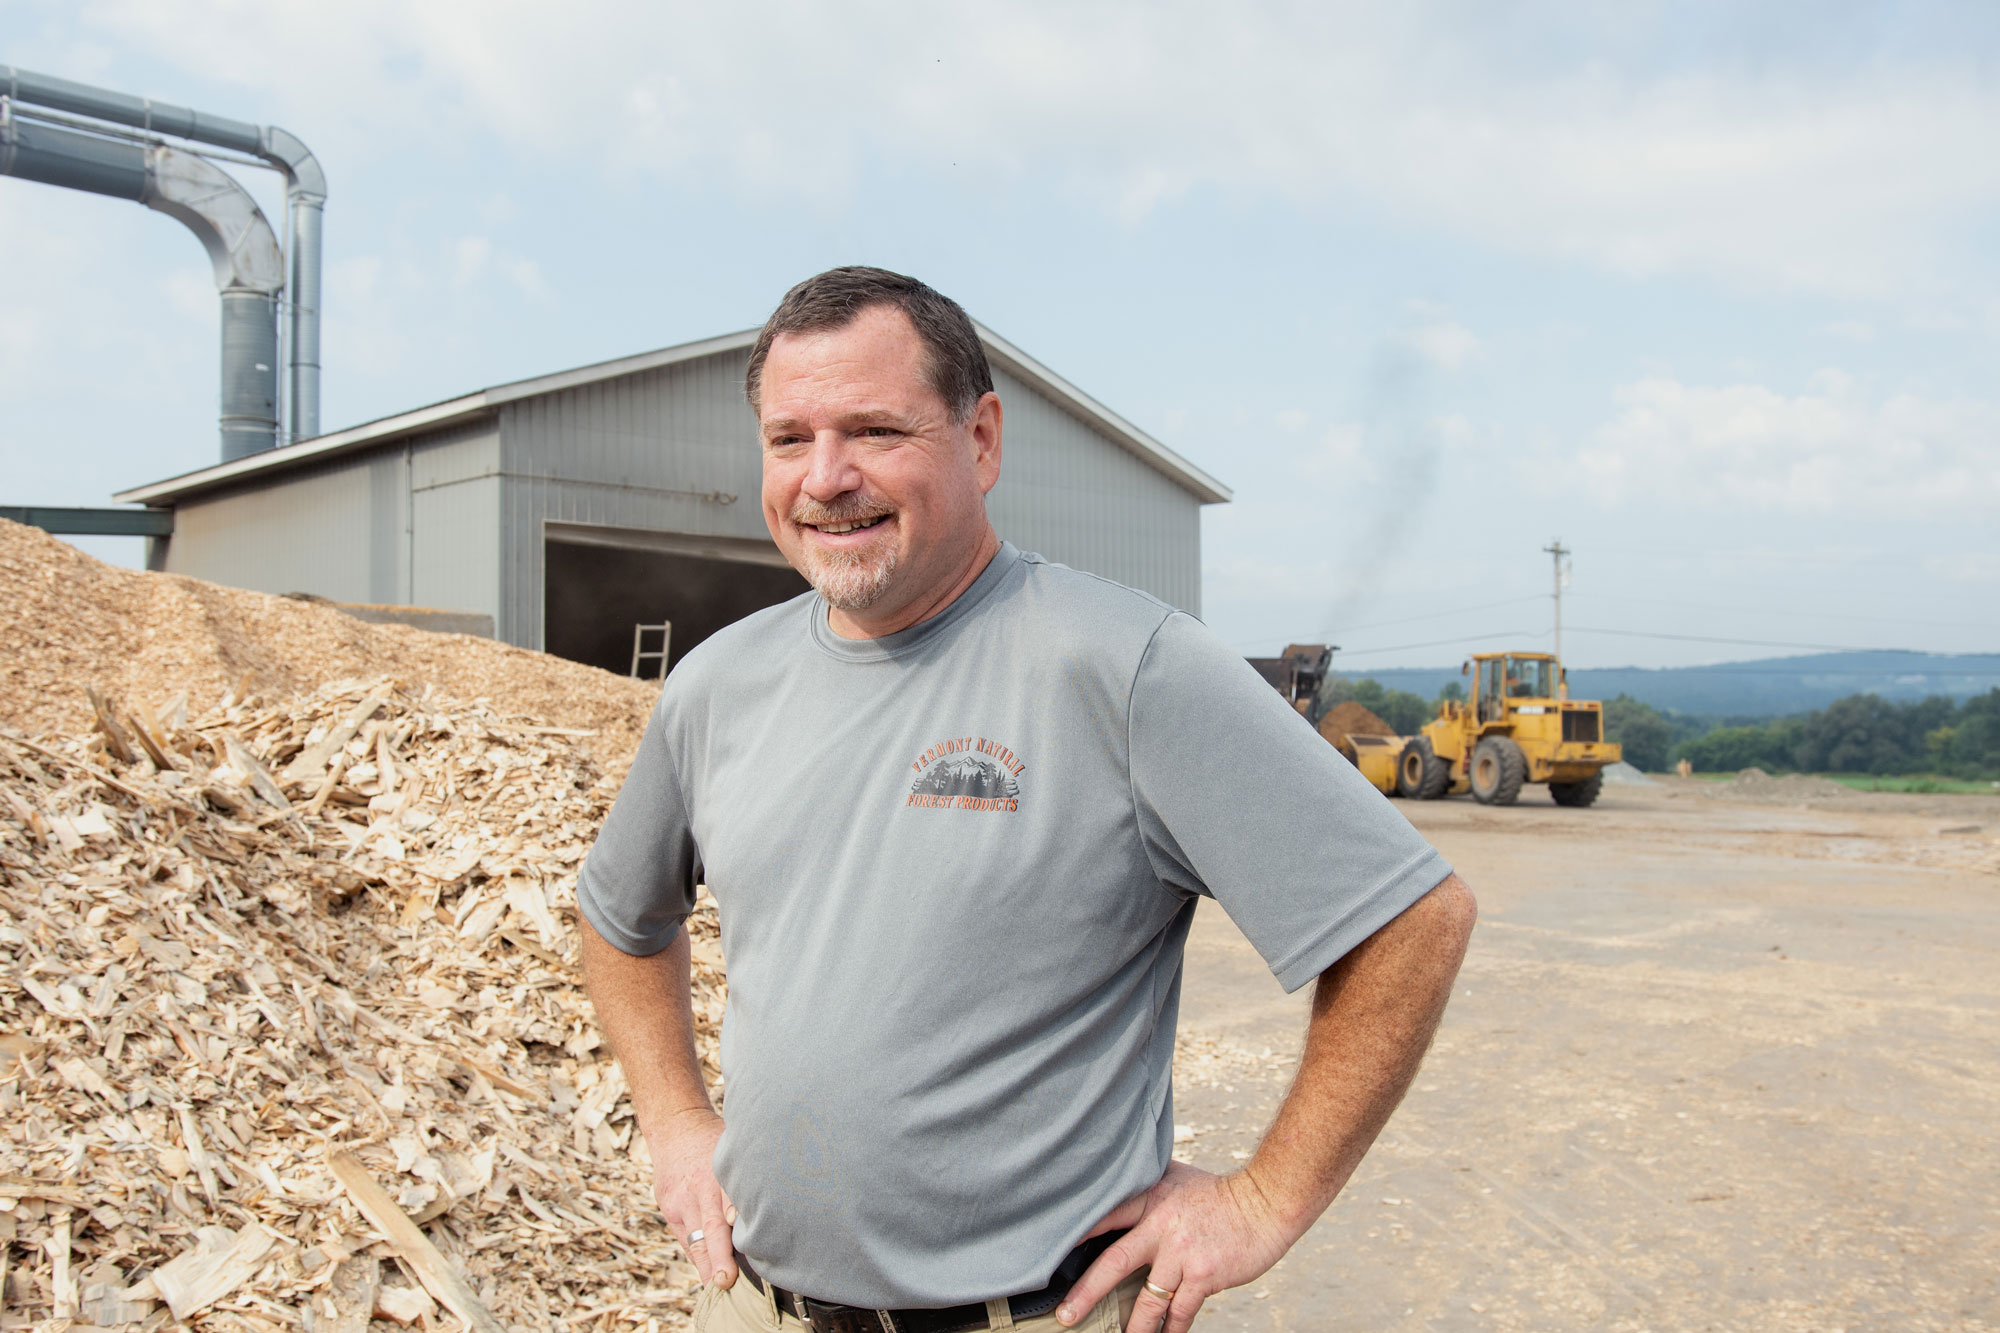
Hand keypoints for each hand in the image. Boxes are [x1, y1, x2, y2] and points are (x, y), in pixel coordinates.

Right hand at [647, 1108, 737, 1288]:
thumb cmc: (718, 1141)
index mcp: (721, 1168)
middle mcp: (700, 1187)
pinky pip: (686, 1239)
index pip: (732, 1196)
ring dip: (707, 1265)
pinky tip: (708, 1277)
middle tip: (726, 1280)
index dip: (739, 1216)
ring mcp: (681, 1200)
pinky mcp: (670, 1210)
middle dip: (719, 1255)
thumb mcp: (735, 1147)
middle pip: (711, 1225)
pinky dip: (698, 1258)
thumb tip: (784, 1200)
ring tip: (717, 1288)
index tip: (751, 1241)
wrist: (675, 1128)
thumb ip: (752, 1173)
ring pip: (695, 1238)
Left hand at [1056, 1162, 1294, 1332]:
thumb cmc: (1220, 1193)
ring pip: (1147, 1299)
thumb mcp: (1176, 1179)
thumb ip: (1147, 1190)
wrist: (1268, 1202)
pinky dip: (1170, 1330)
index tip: (1048, 1252)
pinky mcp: (1204, 1276)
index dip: (1075, 1233)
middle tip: (1066, 1315)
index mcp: (1151, 1198)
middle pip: (1113, 1262)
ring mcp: (1182, 1253)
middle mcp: (1162, 1225)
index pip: (1104, 1215)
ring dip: (1131, 1326)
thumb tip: (1116, 1194)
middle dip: (1087, 1293)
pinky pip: (1180, 1312)